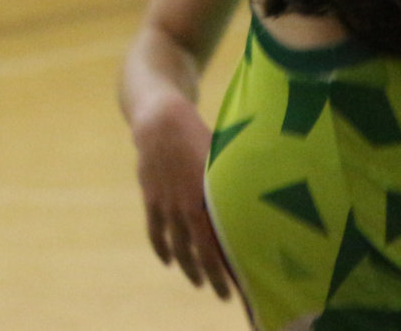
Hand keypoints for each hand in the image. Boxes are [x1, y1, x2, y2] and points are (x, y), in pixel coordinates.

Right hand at [130, 93, 232, 299]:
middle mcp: (183, 207)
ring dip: (186, 266)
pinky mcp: (150, 197)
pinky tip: (168, 261)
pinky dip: (161, 248)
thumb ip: (235, 186)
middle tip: (221, 294)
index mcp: (203, 200)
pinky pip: (154, 230)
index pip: (215, 246)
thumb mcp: (223, 161)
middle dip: (208, 275)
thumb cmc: (200, 137)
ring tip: (197, 281)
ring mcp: (164, 203)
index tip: (236, 288)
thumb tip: (263, 203)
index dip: (223, 270)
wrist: (161, 121)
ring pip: (175, 245)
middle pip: (196, 251)